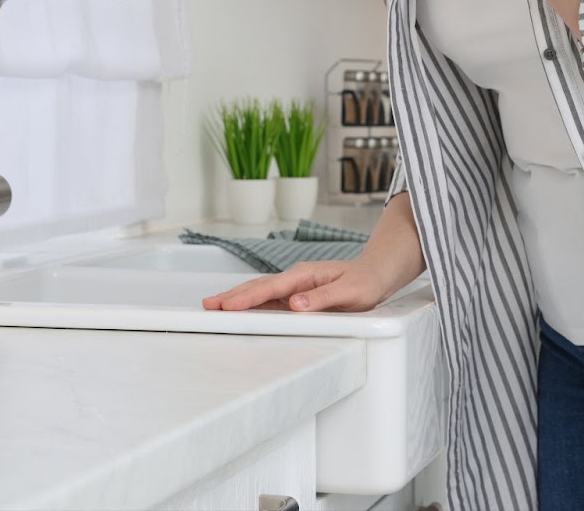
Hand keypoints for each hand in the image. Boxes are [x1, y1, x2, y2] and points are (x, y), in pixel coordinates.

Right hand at [200, 259, 391, 312]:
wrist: (376, 274)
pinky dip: (251, 304)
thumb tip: (295, 304)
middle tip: (208, 305)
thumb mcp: (350, 293)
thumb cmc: (365, 282)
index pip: (271, 288)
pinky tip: (238, 309)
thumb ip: (322, 299)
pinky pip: (269, 300)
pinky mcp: (297, 295)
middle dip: (232, 297)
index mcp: (305, 276)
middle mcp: (296, 279)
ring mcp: (294, 286)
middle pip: (258, 288)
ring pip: (260, 293)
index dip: (247, 298)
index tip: (228, 306)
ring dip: (237, 299)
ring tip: (214, 306)